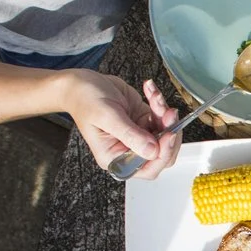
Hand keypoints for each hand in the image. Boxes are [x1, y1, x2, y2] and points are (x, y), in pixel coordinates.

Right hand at [61, 71, 179, 178]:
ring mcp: (138, 135)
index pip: (148, 168)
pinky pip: (160, 116)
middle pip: (162, 153)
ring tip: (154, 96)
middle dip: (169, 132)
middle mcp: (128, 150)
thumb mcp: (107, 116)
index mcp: (115, 158)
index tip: (169, 134)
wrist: (80, 82)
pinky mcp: (143, 120)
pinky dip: (159, 102)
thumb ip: (130, 135)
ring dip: (164, 113)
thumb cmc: (84, 99)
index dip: (163, 154)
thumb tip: (153, 151)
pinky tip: (150, 90)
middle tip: (168, 113)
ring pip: (165, 133)